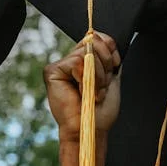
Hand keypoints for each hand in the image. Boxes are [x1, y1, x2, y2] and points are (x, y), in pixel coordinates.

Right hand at [43, 32, 120, 165]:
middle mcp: (71, 60)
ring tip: (93, 92)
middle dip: (105, 65)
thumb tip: (103, 38)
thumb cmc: (99, 110)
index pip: (99, 37)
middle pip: (94, 41)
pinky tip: (83, 93)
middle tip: (102, 86)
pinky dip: (87, 80)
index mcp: (85, 60)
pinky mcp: (52, 71)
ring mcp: (61, 65)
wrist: (91, 128)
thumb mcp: (109, 77)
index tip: (114, 68)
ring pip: (87, 53)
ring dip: (98, 76)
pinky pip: (77, 62)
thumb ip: (107, 57)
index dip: (110, 51)